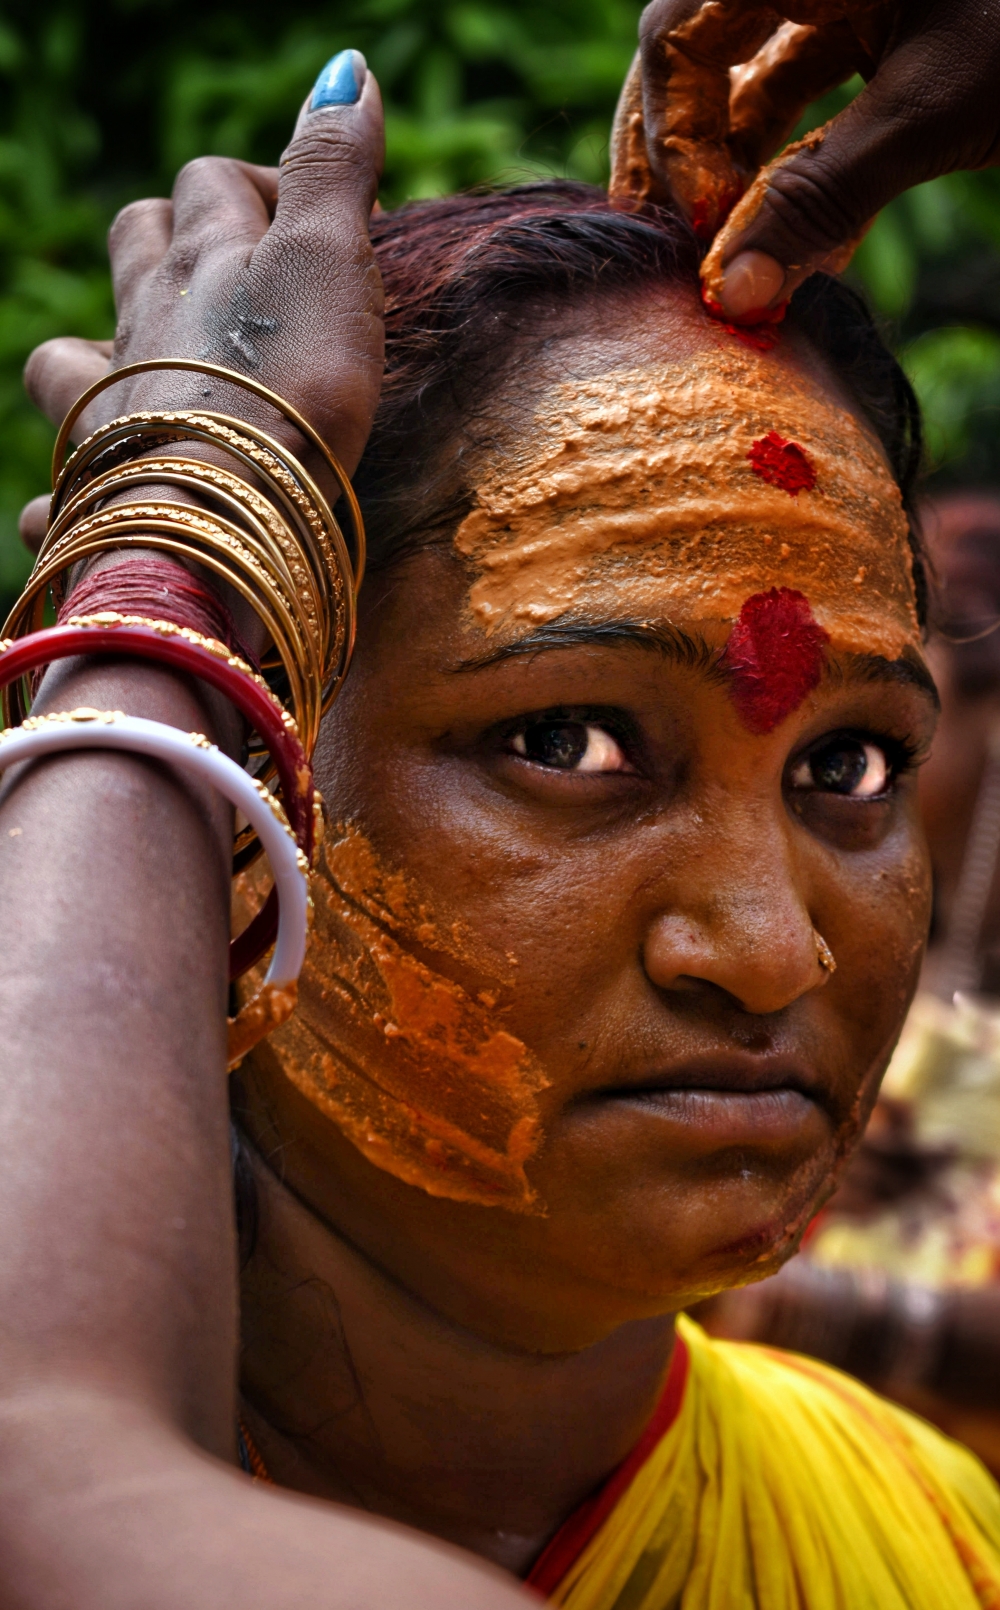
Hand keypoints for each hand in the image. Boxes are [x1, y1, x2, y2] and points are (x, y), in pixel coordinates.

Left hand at [23, 48, 384, 517]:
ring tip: (138, 375)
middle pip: (136, 246)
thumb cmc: (287, 390)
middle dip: (173, 241)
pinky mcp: (98, 491)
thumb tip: (347, 68)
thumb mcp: (329, 262)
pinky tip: (87, 493)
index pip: (212, 183)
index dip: (263, 187)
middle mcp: (143, 322)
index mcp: (200, 262)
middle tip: (233, 283)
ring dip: (95, 353)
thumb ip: (333, 168)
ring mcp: (111, 405)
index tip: (324, 228)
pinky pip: (57, 485)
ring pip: (70, 356)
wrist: (219, 517)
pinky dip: (65, 485)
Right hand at [611, 0, 999, 319]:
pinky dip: (796, 164)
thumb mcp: (932, 111)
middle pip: (697, 52)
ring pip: (747, 78)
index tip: (704, 225)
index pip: (683, 35)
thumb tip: (734, 297)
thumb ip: (822, 197)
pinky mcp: (879, 28)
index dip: (677, 135)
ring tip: (729, 256)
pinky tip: (797, 241)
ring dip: (734, 170)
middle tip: (666, 245)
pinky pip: (807, 94)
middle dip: (681, 153)